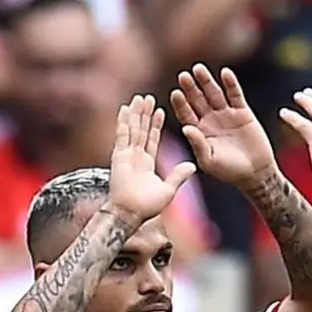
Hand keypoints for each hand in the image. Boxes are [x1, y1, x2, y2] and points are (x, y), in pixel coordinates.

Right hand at [107, 95, 196, 223]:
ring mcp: (126, 155)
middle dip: (145, 114)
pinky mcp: (119, 156)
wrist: (130, 213)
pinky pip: (122, 135)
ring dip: (136, 114)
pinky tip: (126, 108)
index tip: (160, 111)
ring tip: (140, 98)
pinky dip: (124, 121)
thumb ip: (178, 176)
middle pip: (141, 130)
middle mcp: (135, 157)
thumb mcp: (169, 189)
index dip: (156, 125)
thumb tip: (192, 165)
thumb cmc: (147, 207)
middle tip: (148, 98)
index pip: (152, 139)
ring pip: (132, 129)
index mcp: (146, 164)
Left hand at [170, 64, 276, 187]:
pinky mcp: (242, 112)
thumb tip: (186, 128)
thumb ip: (197, 144)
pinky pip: (235, 95)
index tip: (175, 93)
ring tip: (198, 68)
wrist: (254, 173)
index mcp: (198, 131)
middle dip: (190, 88)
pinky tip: (225, 73)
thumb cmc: (228, 170)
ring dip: (207, 81)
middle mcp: (210, 120)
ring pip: (214, 94)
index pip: (186, 114)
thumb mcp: (208, 160)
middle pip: (197, 100)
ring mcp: (226, 114)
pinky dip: (231, 84)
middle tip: (183, 76)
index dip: (181, 104)